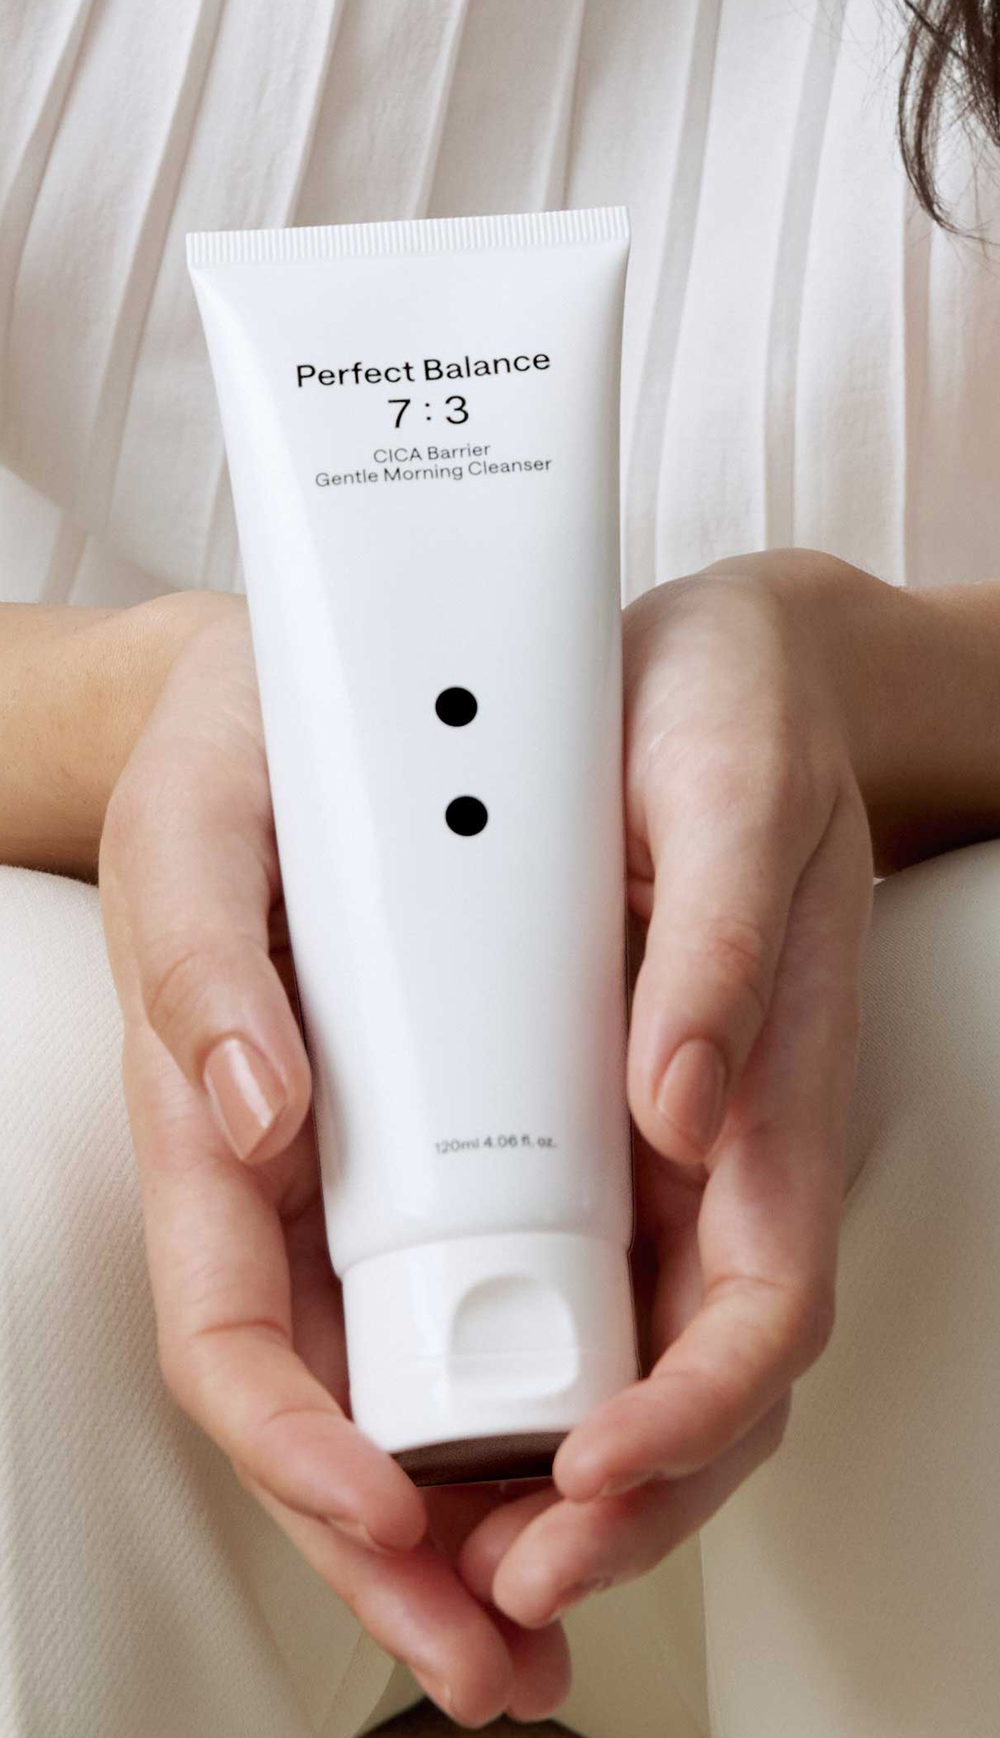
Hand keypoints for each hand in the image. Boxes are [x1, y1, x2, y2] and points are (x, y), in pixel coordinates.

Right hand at [98, 596, 570, 1728]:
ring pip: (408, 1390)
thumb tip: (251, 1111)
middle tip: (495, 1658)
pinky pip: (480, 1303)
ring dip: (476, 1523)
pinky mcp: (445, 1149)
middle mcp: (290, 1187)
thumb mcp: (201, 832)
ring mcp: (368, 1180)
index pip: (234, 1336)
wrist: (289, 722)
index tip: (382, 1512)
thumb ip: (202, 962)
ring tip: (552, 1626)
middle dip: (401, 1555)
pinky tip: (586, 1465)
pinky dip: (527, 1402)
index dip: (296, 1445)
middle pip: (329, 1415)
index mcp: (212, 1136)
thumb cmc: (226, 775)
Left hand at [455, 549, 875, 1635]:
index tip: (596, 1466)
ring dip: (562, 1472)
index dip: (691, 1413)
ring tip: (457, 1551)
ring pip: (637, 1355)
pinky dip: (527, 1370)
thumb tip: (682, 1117)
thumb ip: (724, 958)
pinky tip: (446, 1410)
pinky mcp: (601, 1113)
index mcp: (771, 1095)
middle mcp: (723, 1147)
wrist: (729, 670)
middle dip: (619, 1500)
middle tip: (502, 1579)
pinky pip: (578, 1276)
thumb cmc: (740, 721)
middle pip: (700, 1378)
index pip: (759, 1311)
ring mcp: (667, 1143)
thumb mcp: (727, 799)